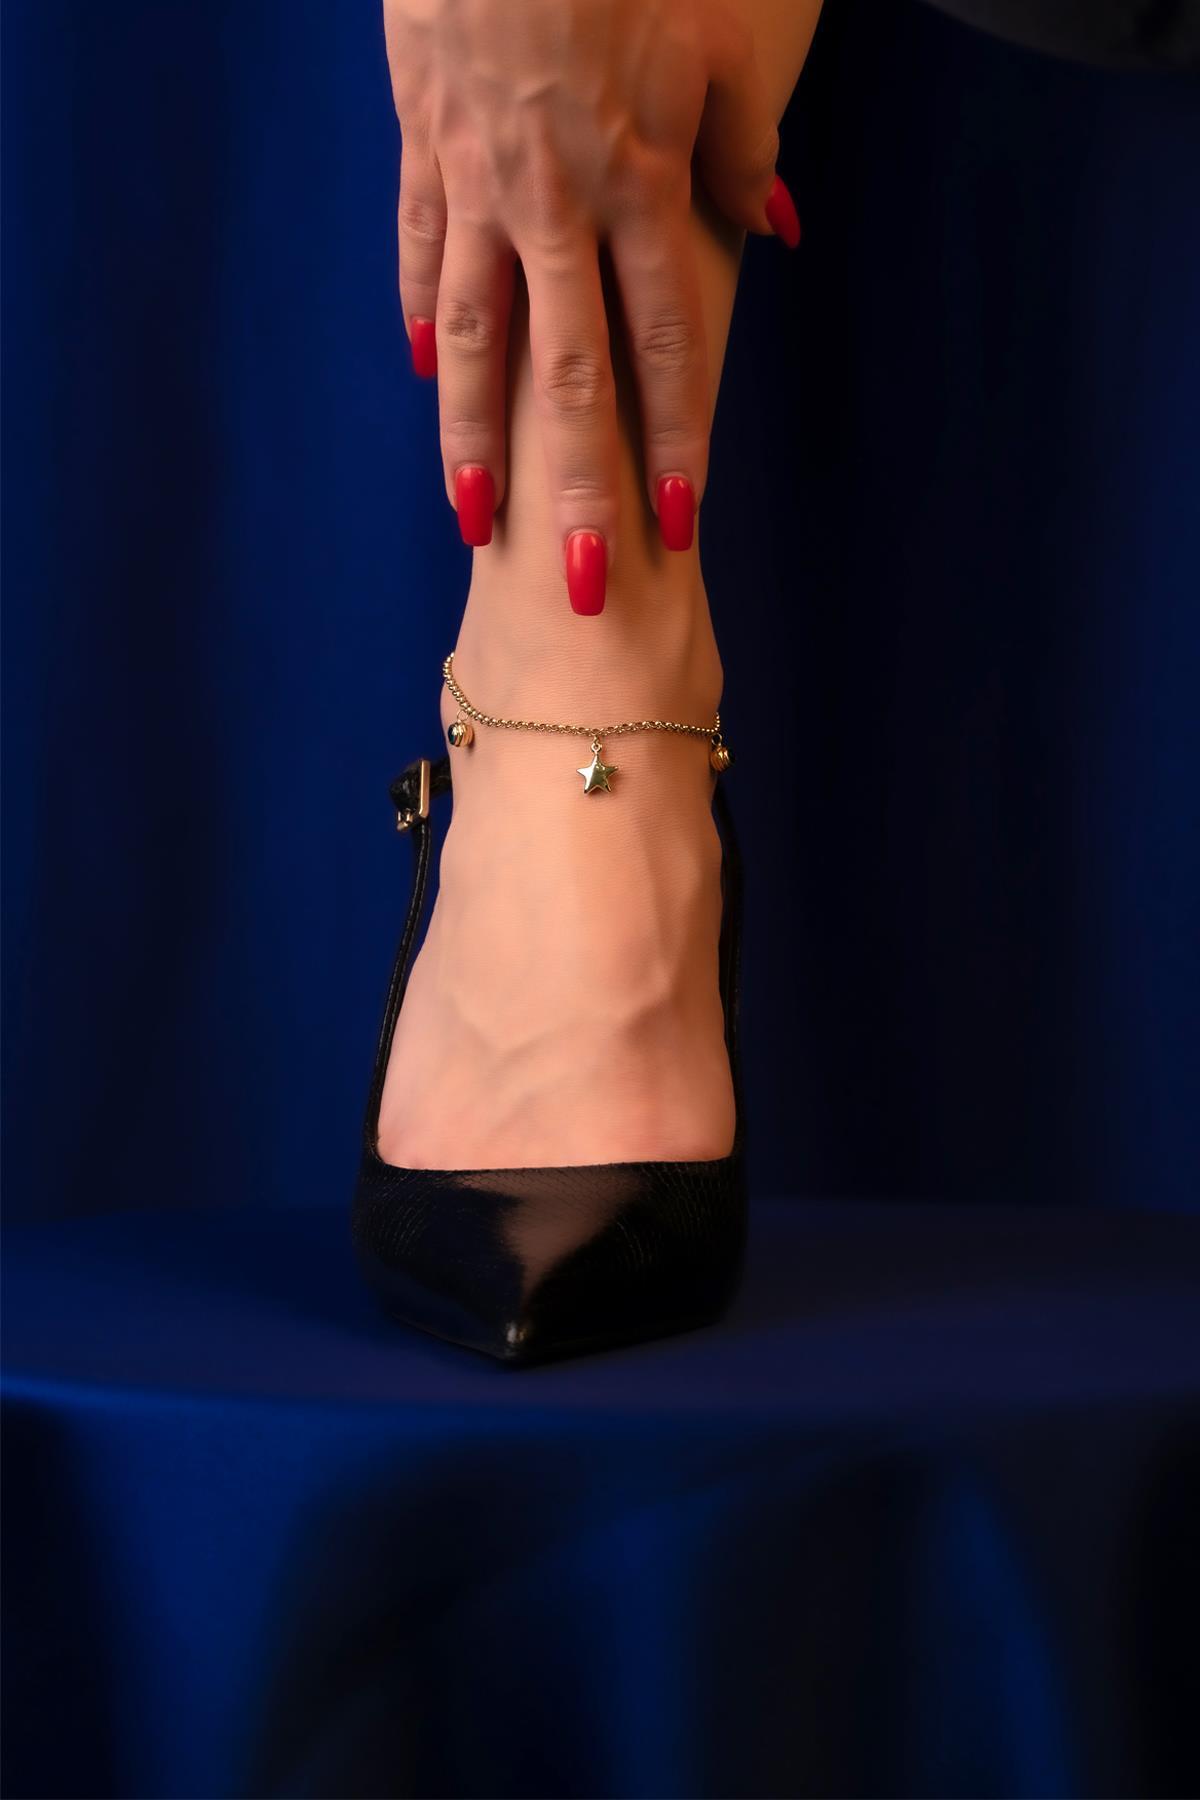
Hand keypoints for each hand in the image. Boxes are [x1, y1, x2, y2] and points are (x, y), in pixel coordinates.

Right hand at [383, 0, 799, 610]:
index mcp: (634, 188)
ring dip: (472, 434)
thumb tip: (784, 232)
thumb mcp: (712, 47)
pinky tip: (417, 383)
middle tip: (582, 577)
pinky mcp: (424, 154)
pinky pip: (417, 255)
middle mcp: (555, 208)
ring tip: (473, 514)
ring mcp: (480, 187)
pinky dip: (415, 319)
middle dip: (577, 484)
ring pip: (471, 335)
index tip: (682, 519)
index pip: (665, 342)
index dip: (677, 435)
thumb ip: (748, 151)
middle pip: (567, 372)